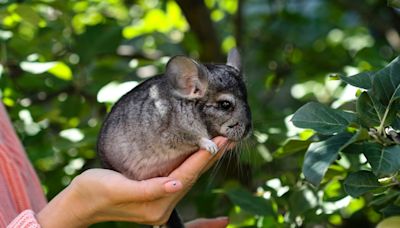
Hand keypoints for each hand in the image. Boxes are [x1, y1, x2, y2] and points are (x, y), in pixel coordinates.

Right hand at [37, 137, 228, 227]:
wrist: (78, 202)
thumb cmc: (94, 190)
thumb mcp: (118, 188)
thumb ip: (149, 189)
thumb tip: (177, 184)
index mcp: (155, 204)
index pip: (186, 175)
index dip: (204, 156)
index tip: (221, 140)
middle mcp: (162, 206)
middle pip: (191, 177)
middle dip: (210, 157)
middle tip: (228, 138)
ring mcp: (159, 203)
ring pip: (187, 178)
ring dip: (204, 162)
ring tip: (219, 145)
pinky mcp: (154, 197)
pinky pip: (179, 185)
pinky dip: (192, 174)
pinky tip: (205, 179)